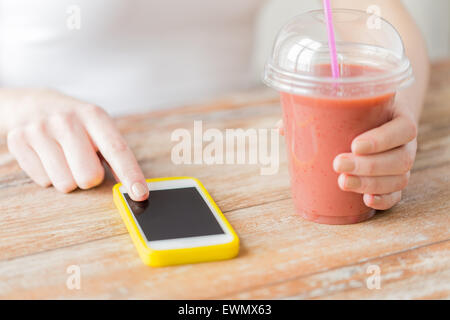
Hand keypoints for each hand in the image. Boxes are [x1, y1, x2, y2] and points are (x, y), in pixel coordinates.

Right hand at [6, 89, 148, 200]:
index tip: (140, 194)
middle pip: (89, 176)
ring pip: (65, 184)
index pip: (116, 150)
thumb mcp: (100, 130)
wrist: (34, 104)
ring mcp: (40, 129)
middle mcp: (66, 120)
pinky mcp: (18, 141)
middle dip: (91, 179)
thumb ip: (117, 157)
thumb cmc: (77, 124)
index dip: (130, 174)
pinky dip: (49, 177)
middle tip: (84, 163)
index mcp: (94, 115)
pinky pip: (44, 182)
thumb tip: (135, 188)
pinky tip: (48, 158)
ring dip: (70, 179)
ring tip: (65, 159)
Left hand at [276, 103, 417, 209]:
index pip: (403, 129)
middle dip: (368, 165)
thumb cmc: (357, 111)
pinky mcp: (395, 181)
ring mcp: (401, 164)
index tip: (355, 144)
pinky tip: (367, 200)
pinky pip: (397, 195)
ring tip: (343, 182)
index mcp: (397, 117)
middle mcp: (404, 143)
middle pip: (400, 158)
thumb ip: (316, 112)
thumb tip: (282, 127)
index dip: (382, 139)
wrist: (377, 118)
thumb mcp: (345, 104)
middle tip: (338, 165)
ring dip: (370, 183)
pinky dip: (384, 200)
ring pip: (398, 178)